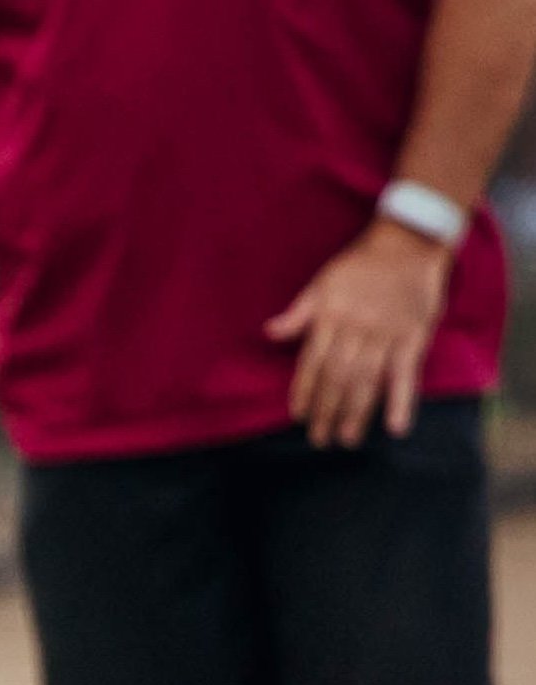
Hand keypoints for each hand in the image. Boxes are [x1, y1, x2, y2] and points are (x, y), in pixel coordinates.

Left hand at [264, 220, 451, 446]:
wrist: (407, 245)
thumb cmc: (359, 265)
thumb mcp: (321, 283)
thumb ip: (298, 314)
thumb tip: (269, 332)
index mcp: (331, 317)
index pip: (313, 362)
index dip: (305, 391)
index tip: (298, 415)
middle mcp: (356, 329)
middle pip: (338, 378)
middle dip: (327, 410)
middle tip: (319, 439)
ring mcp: (386, 335)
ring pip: (367, 381)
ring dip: (356, 413)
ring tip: (346, 439)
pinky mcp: (414, 338)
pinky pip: (406, 375)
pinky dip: (401, 402)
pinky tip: (395, 427)